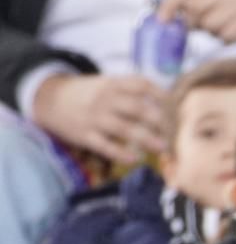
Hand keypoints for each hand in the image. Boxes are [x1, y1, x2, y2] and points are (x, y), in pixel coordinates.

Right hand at [31, 73, 165, 163]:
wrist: (49, 99)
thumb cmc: (90, 94)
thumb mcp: (108, 84)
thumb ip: (133, 91)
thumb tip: (170, 103)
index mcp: (113, 84)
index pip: (141, 85)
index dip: (162, 95)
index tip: (178, 108)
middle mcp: (105, 99)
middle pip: (137, 108)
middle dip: (159, 121)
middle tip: (176, 133)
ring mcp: (95, 117)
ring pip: (124, 128)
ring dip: (146, 138)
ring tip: (163, 148)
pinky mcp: (85, 135)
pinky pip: (105, 145)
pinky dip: (120, 153)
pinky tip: (135, 159)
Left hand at [159, 0, 235, 55]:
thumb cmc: (232, 20)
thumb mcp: (210, 12)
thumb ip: (190, 12)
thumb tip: (167, 20)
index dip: (171, 2)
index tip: (163, 21)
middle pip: (195, 6)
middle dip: (194, 23)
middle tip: (201, 29)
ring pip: (211, 23)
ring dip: (214, 33)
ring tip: (222, 31)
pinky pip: (228, 34)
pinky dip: (227, 40)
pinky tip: (234, 37)